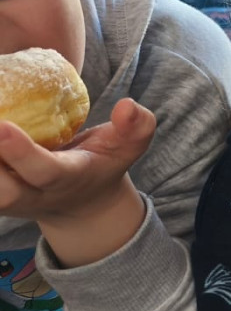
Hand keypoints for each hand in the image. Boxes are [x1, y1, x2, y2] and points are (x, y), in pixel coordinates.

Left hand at [0, 98, 154, 266]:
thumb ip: (137, 126)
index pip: (42, 170)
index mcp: (66, 180)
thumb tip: (127, 105)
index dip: (20, 152)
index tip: (2, 126)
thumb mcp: (129, 147)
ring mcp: (4, 199)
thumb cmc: (103, 164)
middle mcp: (30, 195)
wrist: (80, 204)